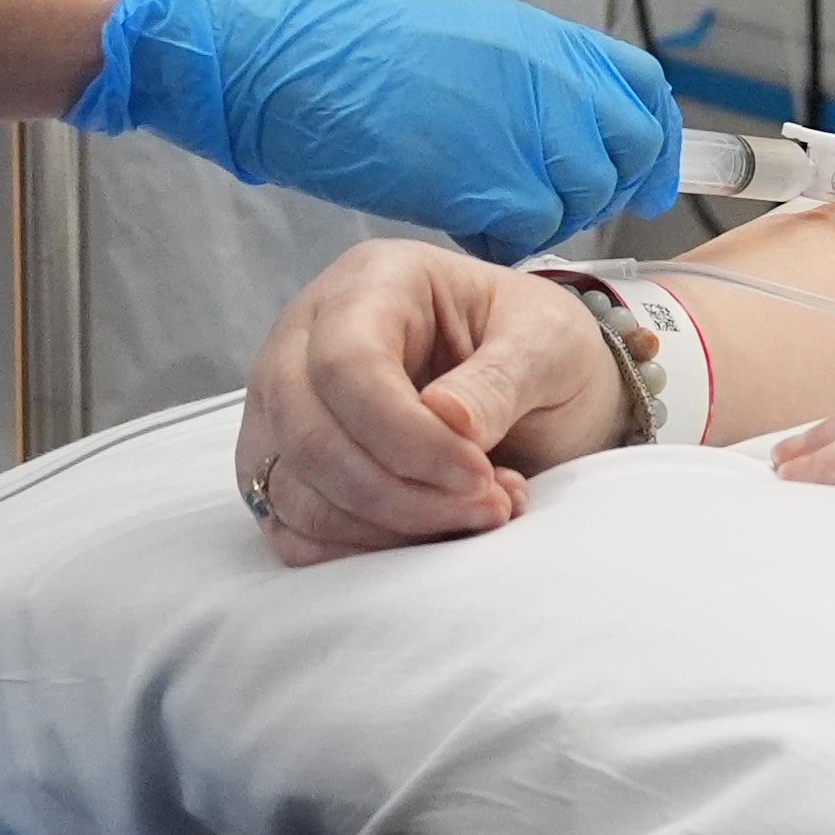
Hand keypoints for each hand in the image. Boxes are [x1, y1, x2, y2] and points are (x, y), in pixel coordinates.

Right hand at [73, 0, 676, 259]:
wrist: (289, 61)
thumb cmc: (349, 55)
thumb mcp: (464, 43)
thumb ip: (526, 80)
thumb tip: (565, 123)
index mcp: (541, 36)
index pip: (640, 87)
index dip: (651, 138)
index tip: (646, 175)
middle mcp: (548, 75)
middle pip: (623, 148)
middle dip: (603, 186)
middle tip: (551, 205)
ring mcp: (524, 123)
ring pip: (579, 195)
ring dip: (544, 214)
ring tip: (488, 209)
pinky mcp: (490, 176)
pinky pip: (530, 226)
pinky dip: (503, 236)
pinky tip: (461, 221)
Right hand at [235, 242, 633, 563]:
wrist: (537, 380)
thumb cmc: (536, 345)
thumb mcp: (547, 343)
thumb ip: (500, 380)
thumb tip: (446, 421)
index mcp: (373, 283)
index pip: (346, 363)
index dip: (404, 436)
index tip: (478, 476)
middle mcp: (308, 337)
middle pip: (307, 433)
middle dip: (398, 493)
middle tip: (488, 506)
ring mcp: (286, 405)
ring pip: (294, 490)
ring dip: (387, 527)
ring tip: (478, 514)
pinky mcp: (289, 467)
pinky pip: (292, 529)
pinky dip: (359, 551)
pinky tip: (428, 536)